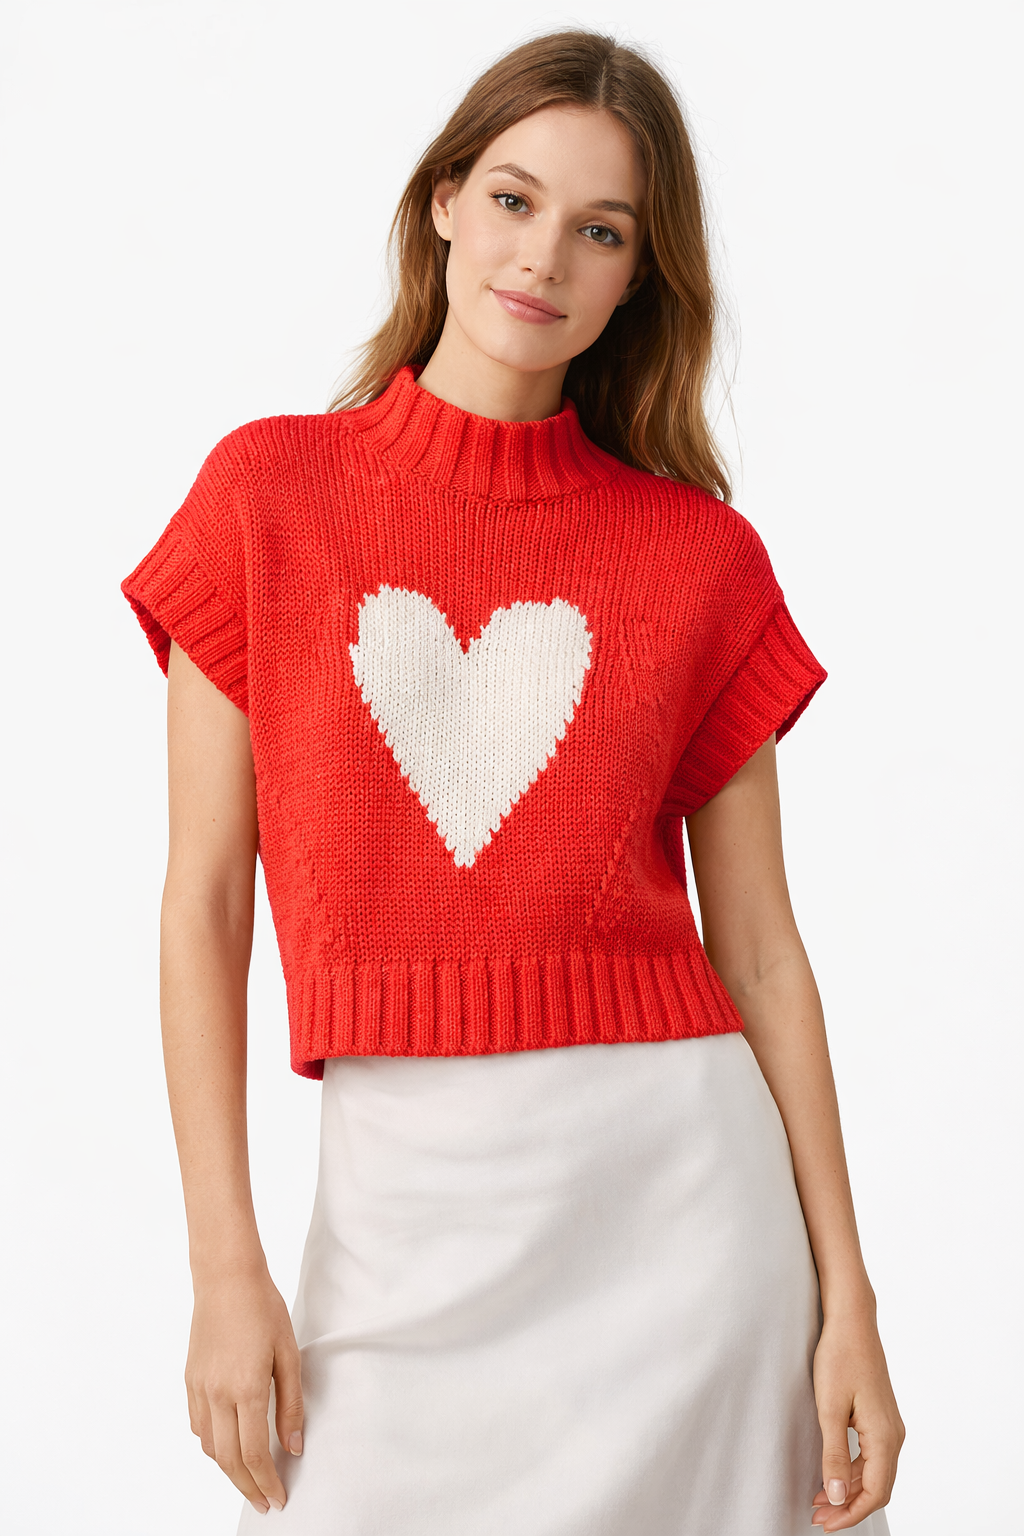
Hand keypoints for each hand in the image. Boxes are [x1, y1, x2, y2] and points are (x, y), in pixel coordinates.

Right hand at [185, 1264, 303, 1514]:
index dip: (266, 1483)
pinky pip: (198, 1426)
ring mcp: (199, 1388)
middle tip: (265, 1502)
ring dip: (229, 1469)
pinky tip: (228, 1444)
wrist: (226, 1278)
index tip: (279, 1499)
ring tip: (251, 1477)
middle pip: (228, 1460)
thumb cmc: (264, 1309)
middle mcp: (217, 1394)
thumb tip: (293, 1447)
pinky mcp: (189, 1380)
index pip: (255, 1454)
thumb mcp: (289, 1354)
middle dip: (248, 1487)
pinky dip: (212, 1444)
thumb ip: (291, 1404)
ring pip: (209, 1447)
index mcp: (246, 1389)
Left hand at [810, 1306, 904, 1530]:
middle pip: (877, 1488)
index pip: (875, 1492)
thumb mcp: (829, 1409)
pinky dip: (852, 1472)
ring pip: (874, 1473)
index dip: (851, 1514)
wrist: (852, 1322)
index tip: (826, 1524)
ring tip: (819, 1501)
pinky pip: (871, 1456)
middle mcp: (894, 1435)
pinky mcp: (880, 1417)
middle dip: (849, 1507)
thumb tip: (838, 1497)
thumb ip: (833, 1456)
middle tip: (818, 1518)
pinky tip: (831, 1475)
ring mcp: (889, 1426)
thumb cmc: (839, 1358)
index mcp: (885, 1437)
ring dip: (849, 1491)